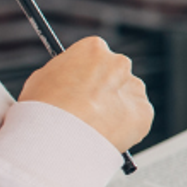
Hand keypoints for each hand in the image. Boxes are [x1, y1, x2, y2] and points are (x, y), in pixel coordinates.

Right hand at [19, 36, 152, 152]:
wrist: (60, 137)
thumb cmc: (43, 108)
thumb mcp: (41, 79)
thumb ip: (63, 73)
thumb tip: (68, 78)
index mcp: (93, 49)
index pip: (95, 57)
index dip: (87, 75)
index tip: (82, 89)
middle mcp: (119, 63)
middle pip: (116, 75)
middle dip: (106, 90)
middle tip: (90, 110)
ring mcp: (134, 87)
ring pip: (128, 97)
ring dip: (117, 109)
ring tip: (94, 127)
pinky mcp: (144, 112)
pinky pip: (137, 120)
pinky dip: (126, 128)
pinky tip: (106, 135)